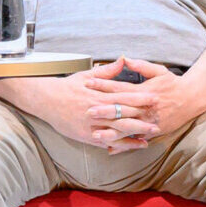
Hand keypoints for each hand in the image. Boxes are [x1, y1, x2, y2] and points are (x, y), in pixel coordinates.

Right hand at [0, 64, 156, 150]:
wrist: (46, 100)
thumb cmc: (67, 87)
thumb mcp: (87, 76)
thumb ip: (107, 71)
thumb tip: (123, 60)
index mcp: (99, 95)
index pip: (124, 96)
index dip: (140, 98)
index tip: (154, 98)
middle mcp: (97, 111)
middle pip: (124, 115)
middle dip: (142, 118)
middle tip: (158, 121)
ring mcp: (92, 125)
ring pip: (116, 130)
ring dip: (134, 134)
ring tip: (149, 138)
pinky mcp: (87, 136)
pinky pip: (106, 141)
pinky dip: (119, 144)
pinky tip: (130, 147)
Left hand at [87, 56, 205, 153]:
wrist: (192, 99)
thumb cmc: (173, 84)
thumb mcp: (159, 70)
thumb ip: (140, 66)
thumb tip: (124, 58)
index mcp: (143, 92)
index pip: (120, 88)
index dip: (103, 85)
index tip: (89, 82)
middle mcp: (145, 108)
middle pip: (121, 109)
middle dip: (103, 110)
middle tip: (87, 111)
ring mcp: (149, 121)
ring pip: (127, 128)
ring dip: (110, 132)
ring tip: (95, 133)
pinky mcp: (153, 132)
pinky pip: (135, 140)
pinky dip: (123, 145)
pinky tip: (110, 148)